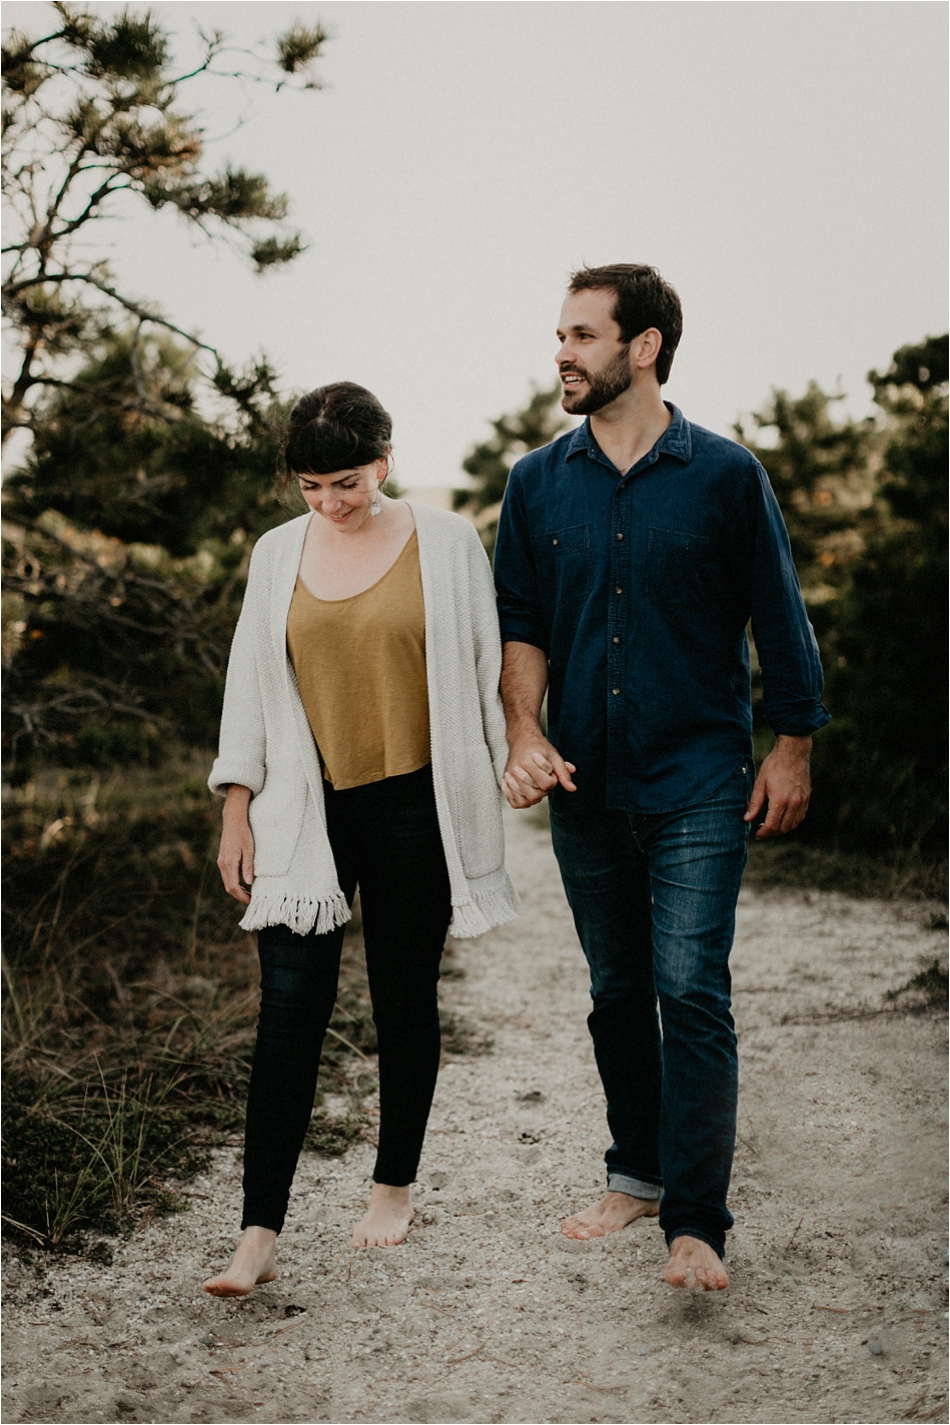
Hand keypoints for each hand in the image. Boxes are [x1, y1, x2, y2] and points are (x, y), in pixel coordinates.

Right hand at [217, 785, 254, 903]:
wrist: (233, 821)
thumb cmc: (243, 834)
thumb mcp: (249, 850)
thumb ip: (248, 866)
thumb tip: (249, 883)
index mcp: (229, 863)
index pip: (233, 886)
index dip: (242, 896)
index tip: (251, 900)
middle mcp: (222, 864)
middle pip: (228, 887)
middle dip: (239, 896)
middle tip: (251, 899)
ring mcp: (221, 862)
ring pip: (226, 882)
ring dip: (236, 889)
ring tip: (248, 893)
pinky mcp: (222, 859)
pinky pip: (226, 875)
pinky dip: (233, 882)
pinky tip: (242, 882)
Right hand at [502, 729, 576, 808]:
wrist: (522, 740)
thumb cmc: (538, 747)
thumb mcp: (555, 757)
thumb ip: (563, 773)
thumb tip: (572, 788)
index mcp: (528, 762)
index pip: (546, 784)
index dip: (553, 781)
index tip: (551, 773)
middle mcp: (516, 770)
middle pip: (534, 794)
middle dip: (544, 790)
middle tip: (544, 779)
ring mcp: (510, 778)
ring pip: (525, 800)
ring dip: (534, 795)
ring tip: (536, 784)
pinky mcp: (507, 783)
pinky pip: (514, 802)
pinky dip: (522, 801)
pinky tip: (527, 792)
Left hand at [744, 735, 811, 839]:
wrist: (793, 752)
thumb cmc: (774, 765)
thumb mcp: (760, 783)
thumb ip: (754, 803)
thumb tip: (747, 819)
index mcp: (779, 801)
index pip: (772, 826)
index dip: (763, 833)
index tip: (757, 834)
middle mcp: (793, 804)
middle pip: (783, 828)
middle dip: (772, 833)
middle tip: (762, 830)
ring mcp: (802, 801)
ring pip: (793, 825)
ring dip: (782, 829)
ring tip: (771, 825)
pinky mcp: (806, 798)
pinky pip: (800, 817)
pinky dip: (792, 822)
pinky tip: (783, 818)